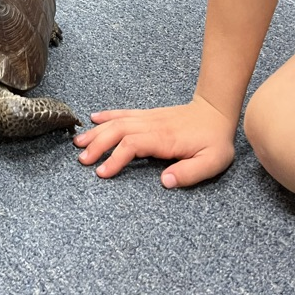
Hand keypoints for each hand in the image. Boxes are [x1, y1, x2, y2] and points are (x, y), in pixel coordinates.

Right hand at [73, 96, 236, 187]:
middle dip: (97, 144)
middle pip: (118, 130)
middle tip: (82, 159)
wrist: (215, 112)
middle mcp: (152, 125)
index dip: (115, 158)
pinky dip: (107, 115)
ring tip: (79, 142)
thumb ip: (189, 173)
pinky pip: (124, 113)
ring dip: (97, 131)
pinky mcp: (148, 115)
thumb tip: (165, 182)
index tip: (102, 172)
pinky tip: (94, 118)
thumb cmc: (214, 140)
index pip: (132, 145)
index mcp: (164, 138)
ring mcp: (148, 118)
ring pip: (117, 121)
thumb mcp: (212, 162)